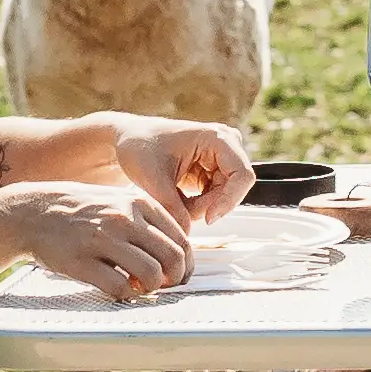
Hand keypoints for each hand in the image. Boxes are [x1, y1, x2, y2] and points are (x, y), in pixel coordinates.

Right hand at [0, 179, 197, 302]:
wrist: (31, 212)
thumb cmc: (78, 210)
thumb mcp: (116, 201)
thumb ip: (145, 220)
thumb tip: (176, 250)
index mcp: (137, 203)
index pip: (181, 238)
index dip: (186, 263)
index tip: (179, 274)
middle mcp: (123, 219)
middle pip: (172, 258)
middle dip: (176, 279)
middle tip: (166, 286)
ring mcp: (102, 240)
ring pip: (151, 274)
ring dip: (152, 289)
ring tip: (140, 288)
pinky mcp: (81, 262)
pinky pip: (119, 288)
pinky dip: (125, 295)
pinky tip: (119, 290)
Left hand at [110, 116, 254, 228]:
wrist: (128, 140)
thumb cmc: (139, 146)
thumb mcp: (153, 179)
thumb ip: (173, 208)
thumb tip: (187, 234)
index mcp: (217, 137)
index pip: (242, 175)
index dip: (228, 201)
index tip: (206, 219)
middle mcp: (226, 146)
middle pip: (234, 189)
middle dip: (208, 206)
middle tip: (178, 210)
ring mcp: (220, 159)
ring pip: (224, 197)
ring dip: (200, 207)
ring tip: (173, 201)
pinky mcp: (213, 172)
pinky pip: (215, 198)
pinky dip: (197, 205)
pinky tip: (177, 199)